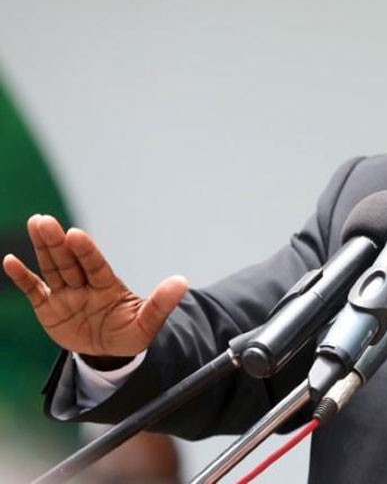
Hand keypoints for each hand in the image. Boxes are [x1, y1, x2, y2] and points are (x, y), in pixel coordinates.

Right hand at [2, 214, 188, 358]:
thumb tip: (182, 282)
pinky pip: (33, 290)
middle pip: (70, 260)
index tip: (76, 234)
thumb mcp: (146, 324)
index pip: (95, 265)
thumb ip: (160, 304)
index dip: (86, 250)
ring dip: (43, 247)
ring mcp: (65, 294)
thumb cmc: (129, 334)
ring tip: (36, 223)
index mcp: (108, 285)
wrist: (110, 353)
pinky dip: (22, 277)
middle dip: (58, 242)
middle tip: (45, 220)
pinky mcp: (48, 307)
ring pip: (52, 267)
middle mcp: (85, 284)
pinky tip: (10, 261)